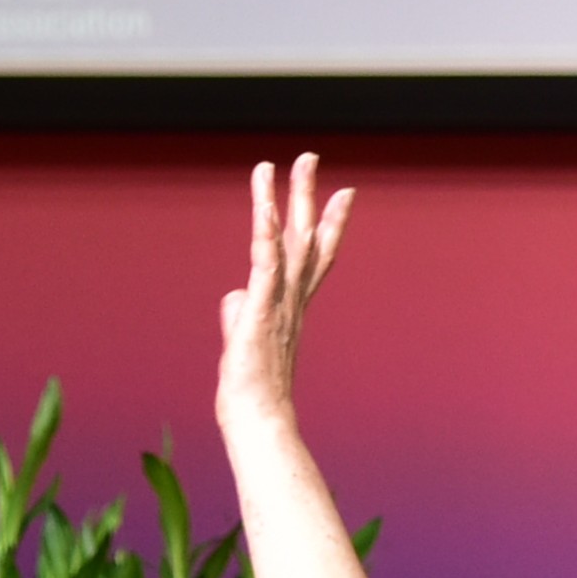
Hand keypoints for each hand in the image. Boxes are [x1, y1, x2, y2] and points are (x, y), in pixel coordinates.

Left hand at [215, 155, 351, 432]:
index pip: (313, 256)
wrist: (257, 420)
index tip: (344, 192)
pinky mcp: (260, 311)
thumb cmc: (252, 389)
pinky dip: (267, 236)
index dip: (328, 223)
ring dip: (288, 199)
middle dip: (307, 194)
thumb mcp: (244, 339)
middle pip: (306, 237)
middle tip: (309, 157)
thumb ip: (240, 312)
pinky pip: (265, 266)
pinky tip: (266, 208)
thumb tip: (233, 295)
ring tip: (289, 164)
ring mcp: (279, 303)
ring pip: (288, 241)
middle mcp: (292, 299)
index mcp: (291, 305)